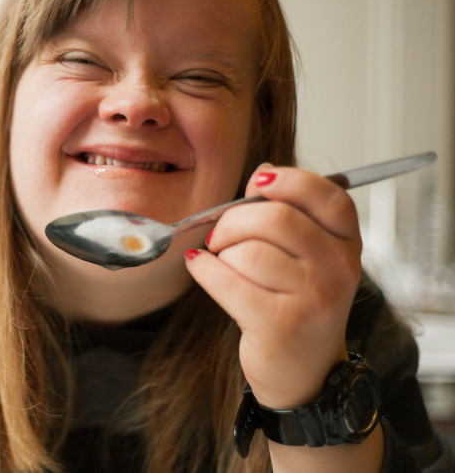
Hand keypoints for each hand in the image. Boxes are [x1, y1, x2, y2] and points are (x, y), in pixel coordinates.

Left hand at [184, 164, 362, 408]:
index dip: (288, 181)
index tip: (256, 185)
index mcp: (347, 243)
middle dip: (233, 221)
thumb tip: (261, 174)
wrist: (304, 372)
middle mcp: (339, 269)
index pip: (328, 195)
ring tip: (223, 264)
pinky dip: (203, 269)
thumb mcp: (308, 257)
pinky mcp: (280, 324)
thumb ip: (290, 214)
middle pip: (276, 218)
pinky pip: (226, 280)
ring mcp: (313, 298)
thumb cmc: (297, 304)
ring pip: (248, 251)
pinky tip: (199, 267)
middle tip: (221, 237)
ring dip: (221, 253)